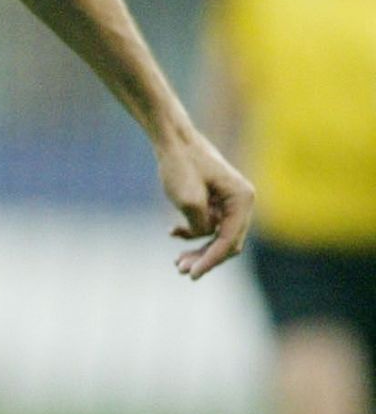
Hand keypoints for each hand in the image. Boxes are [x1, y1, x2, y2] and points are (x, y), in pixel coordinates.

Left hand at [156, 131, 253, 279]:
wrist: (171, 139)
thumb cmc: (180, 164)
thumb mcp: (188, 200)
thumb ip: (201, 225)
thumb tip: (206, 236)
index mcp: (243, 199)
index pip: (229, 240)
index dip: (211, 260)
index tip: (192, 274)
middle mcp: (241, 201)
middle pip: (227, 241)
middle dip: (205, 257)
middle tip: (181, 269)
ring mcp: (229, 201)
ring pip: (216, 235)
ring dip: (198, 248)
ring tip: (177, 262)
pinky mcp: (215, 199)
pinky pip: (208, 224)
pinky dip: (192, 231)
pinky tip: (173, 232)